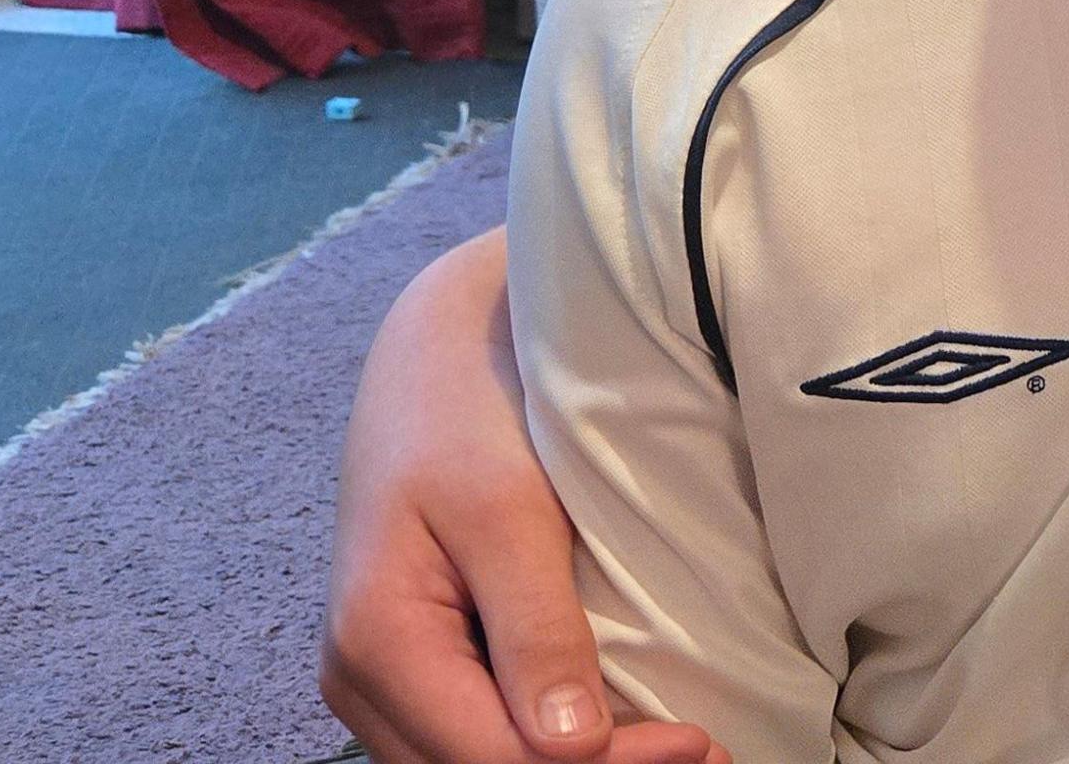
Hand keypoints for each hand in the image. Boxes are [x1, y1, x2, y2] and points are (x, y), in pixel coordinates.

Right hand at [321, 229, 729, 763]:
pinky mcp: (413, 662)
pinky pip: (470, 733)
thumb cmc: (473, 409)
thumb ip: (536, 631)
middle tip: (708, 751)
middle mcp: (360, 679)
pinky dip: (542, 744)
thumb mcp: (510, 509)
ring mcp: (381, 677)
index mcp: (378, 642)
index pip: (494, 757)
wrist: (439, 346)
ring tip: (673, 745)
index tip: (703, 742)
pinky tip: (617, 728)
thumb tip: (571, 749)